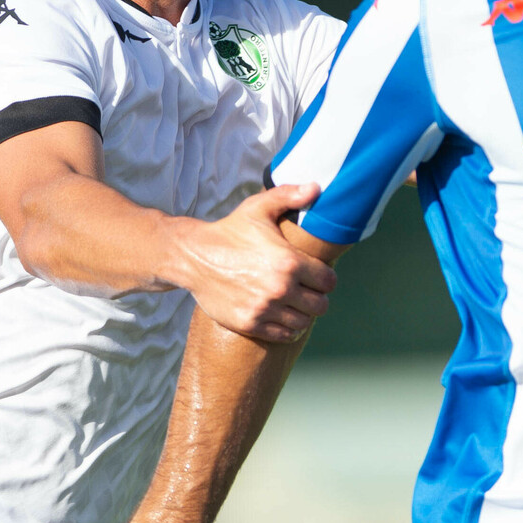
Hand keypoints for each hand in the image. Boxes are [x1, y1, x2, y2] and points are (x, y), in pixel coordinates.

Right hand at [170, 183, 336, 342]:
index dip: (326, 278)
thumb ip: (288, 196)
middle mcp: (280, 288)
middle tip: (306, 291)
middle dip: (316, 297)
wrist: (193, 257)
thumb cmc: (229, 231)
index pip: (329, 281)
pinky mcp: (250, 324)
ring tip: (293, 303)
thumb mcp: (258, 208)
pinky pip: (283, 335)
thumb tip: (316, 187)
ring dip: (301, 313)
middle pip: (320, 305)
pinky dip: (286, 328)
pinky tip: (281, 316)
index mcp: (289, 262)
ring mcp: (265, 309)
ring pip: (303, 322)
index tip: (317, 276)